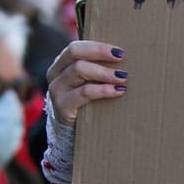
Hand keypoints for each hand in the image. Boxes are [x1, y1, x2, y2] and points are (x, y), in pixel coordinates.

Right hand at [44, 40, 127, 183]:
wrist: (71, 137)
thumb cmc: (86, 105)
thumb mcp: (89, 85)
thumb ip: (99, 71)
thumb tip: (128, 59)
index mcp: (61, 64)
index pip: (76, 47)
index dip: (97, 46)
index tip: (120, 51)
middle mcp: (55, 75)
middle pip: (75, 52)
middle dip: (100, 53)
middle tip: (122, 58)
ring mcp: (56, 91)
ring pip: (79, 70)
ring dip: (104, 72)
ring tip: (124, 78)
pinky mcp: (63, 108)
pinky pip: (83, 93)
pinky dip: (102, 90)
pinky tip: (118, 92)